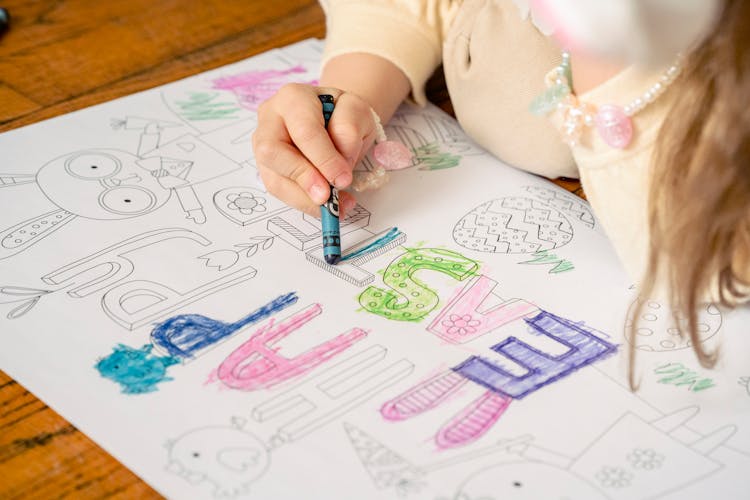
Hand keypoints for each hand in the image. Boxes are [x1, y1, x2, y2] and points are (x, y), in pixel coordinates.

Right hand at [253, 83, 379, 216]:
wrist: (333, 120)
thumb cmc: (343, 114)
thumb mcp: (357, 112)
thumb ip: (350, 130)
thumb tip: (340, 163)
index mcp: (293, 98)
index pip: (305, 131)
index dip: (324, 159)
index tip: (343, 180)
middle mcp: (270, 119)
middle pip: (274, 152)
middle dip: (303, 179)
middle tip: (327, 197)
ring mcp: (262, 144)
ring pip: (273, 177)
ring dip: (304, 198)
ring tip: (334, 207)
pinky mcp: (266, 168)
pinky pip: (279, 190)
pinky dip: (303, 203)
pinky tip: (325, 206)